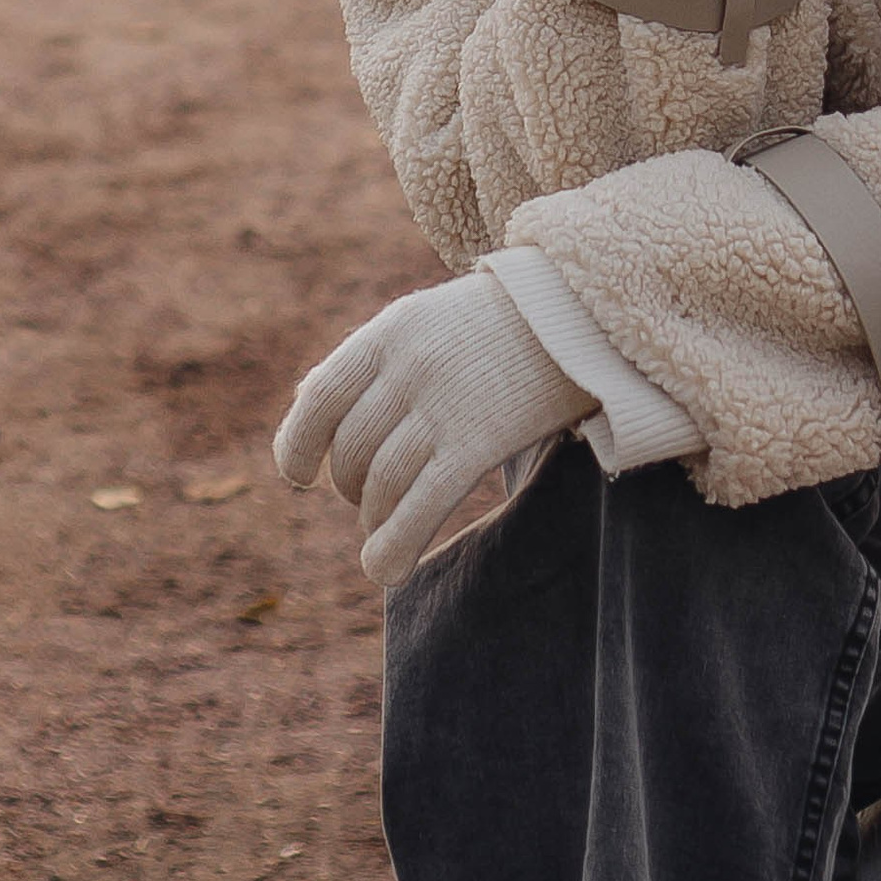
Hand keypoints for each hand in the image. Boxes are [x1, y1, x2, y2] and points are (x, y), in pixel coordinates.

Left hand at [274, 272, 588, 584]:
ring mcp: (445, 403)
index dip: (297, 445)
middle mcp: (410, 365)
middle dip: (350, 486)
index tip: (301, 474)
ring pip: (380, 482)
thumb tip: (305, 403)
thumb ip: (371, 358)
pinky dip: (394, 545)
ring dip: (374, 518)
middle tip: (368, 498)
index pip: (319, 398)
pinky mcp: (479, 440)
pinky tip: (385, 568)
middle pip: (352, 449)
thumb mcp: (427, 319)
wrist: (582, 312)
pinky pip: (420, 505)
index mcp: (391, 330)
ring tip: (385, 526)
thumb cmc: (500, 322)